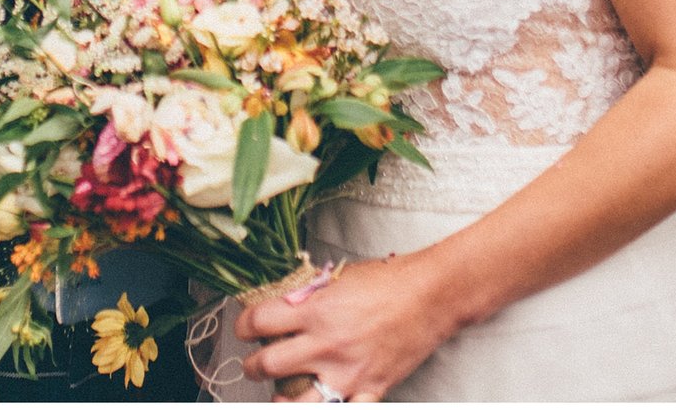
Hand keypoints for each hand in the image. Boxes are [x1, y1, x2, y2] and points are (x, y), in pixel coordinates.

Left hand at [234, 257, 454, 402]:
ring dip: (280, 398)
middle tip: (256, 363)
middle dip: (254, 366)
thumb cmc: (389, 280)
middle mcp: (326, 343)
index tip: (244, 328)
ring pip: (296, 403)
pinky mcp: (370, 389)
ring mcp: (348, 372)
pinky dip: (330, 407)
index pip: (258, 322)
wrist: (432, 295)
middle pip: (268, 364)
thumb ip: (308, 295)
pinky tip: (321, 401)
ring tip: (280, 392)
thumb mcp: (339, 278)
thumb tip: (280, 304)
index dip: (243, 326)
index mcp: (315, 310)